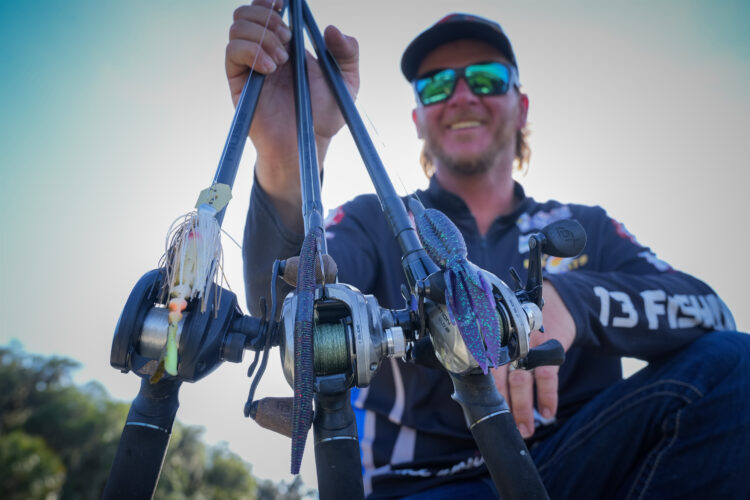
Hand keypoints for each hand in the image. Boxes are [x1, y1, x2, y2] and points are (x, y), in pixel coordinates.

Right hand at [226, 0, 359, 205]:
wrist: (308, 144)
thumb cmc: (325, 116)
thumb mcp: (347, 82)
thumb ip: (348, 53)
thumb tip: (331, 29)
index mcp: (288, 45)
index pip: (268, 9)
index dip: (270, 0)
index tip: (285, 3)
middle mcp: (265, 51)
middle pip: (247, 12)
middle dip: (267, 17)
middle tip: (288, 40)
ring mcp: (250, 66)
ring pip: (237, 27)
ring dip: (263, 36)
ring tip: (282, 61)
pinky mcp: (239, 82)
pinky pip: (232, 52)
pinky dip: (252, 52)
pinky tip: (271, 68)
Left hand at [491, 280, 574, 437]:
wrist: (558, 301)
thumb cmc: (526, 320)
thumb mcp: (507, 329)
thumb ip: (494, 350)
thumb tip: (476, 378)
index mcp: (494, 340)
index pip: (482, 368)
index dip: (481, 392)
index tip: (479, 412)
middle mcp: (507, 343)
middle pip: (499, 379)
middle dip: (502, 406)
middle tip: (505, 428)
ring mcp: (528, 345)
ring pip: (520, 380)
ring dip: (522, 407)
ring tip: (526, 429)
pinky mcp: (549, 347)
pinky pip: (546, 375)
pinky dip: (547, 396)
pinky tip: (547, 412)